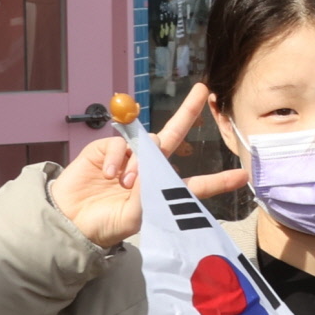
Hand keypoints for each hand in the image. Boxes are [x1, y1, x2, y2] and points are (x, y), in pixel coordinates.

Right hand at [47, 83, 246, 247]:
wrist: (71, 220)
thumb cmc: (107, 224)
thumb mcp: (136, 216)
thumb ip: (149, 192)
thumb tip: (150, 164)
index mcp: (163, 190)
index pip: (196, 184)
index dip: (219, 181)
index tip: (243, 176)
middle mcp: (150, 168)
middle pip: (173, 135)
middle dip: (188, 111)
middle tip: (203, 90)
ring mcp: (129, 156)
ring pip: (146, 144)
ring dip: (139, 162)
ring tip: (125, 183)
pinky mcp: (107, 149)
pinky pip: (120, 144)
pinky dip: (117, 158)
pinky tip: (108, 174)